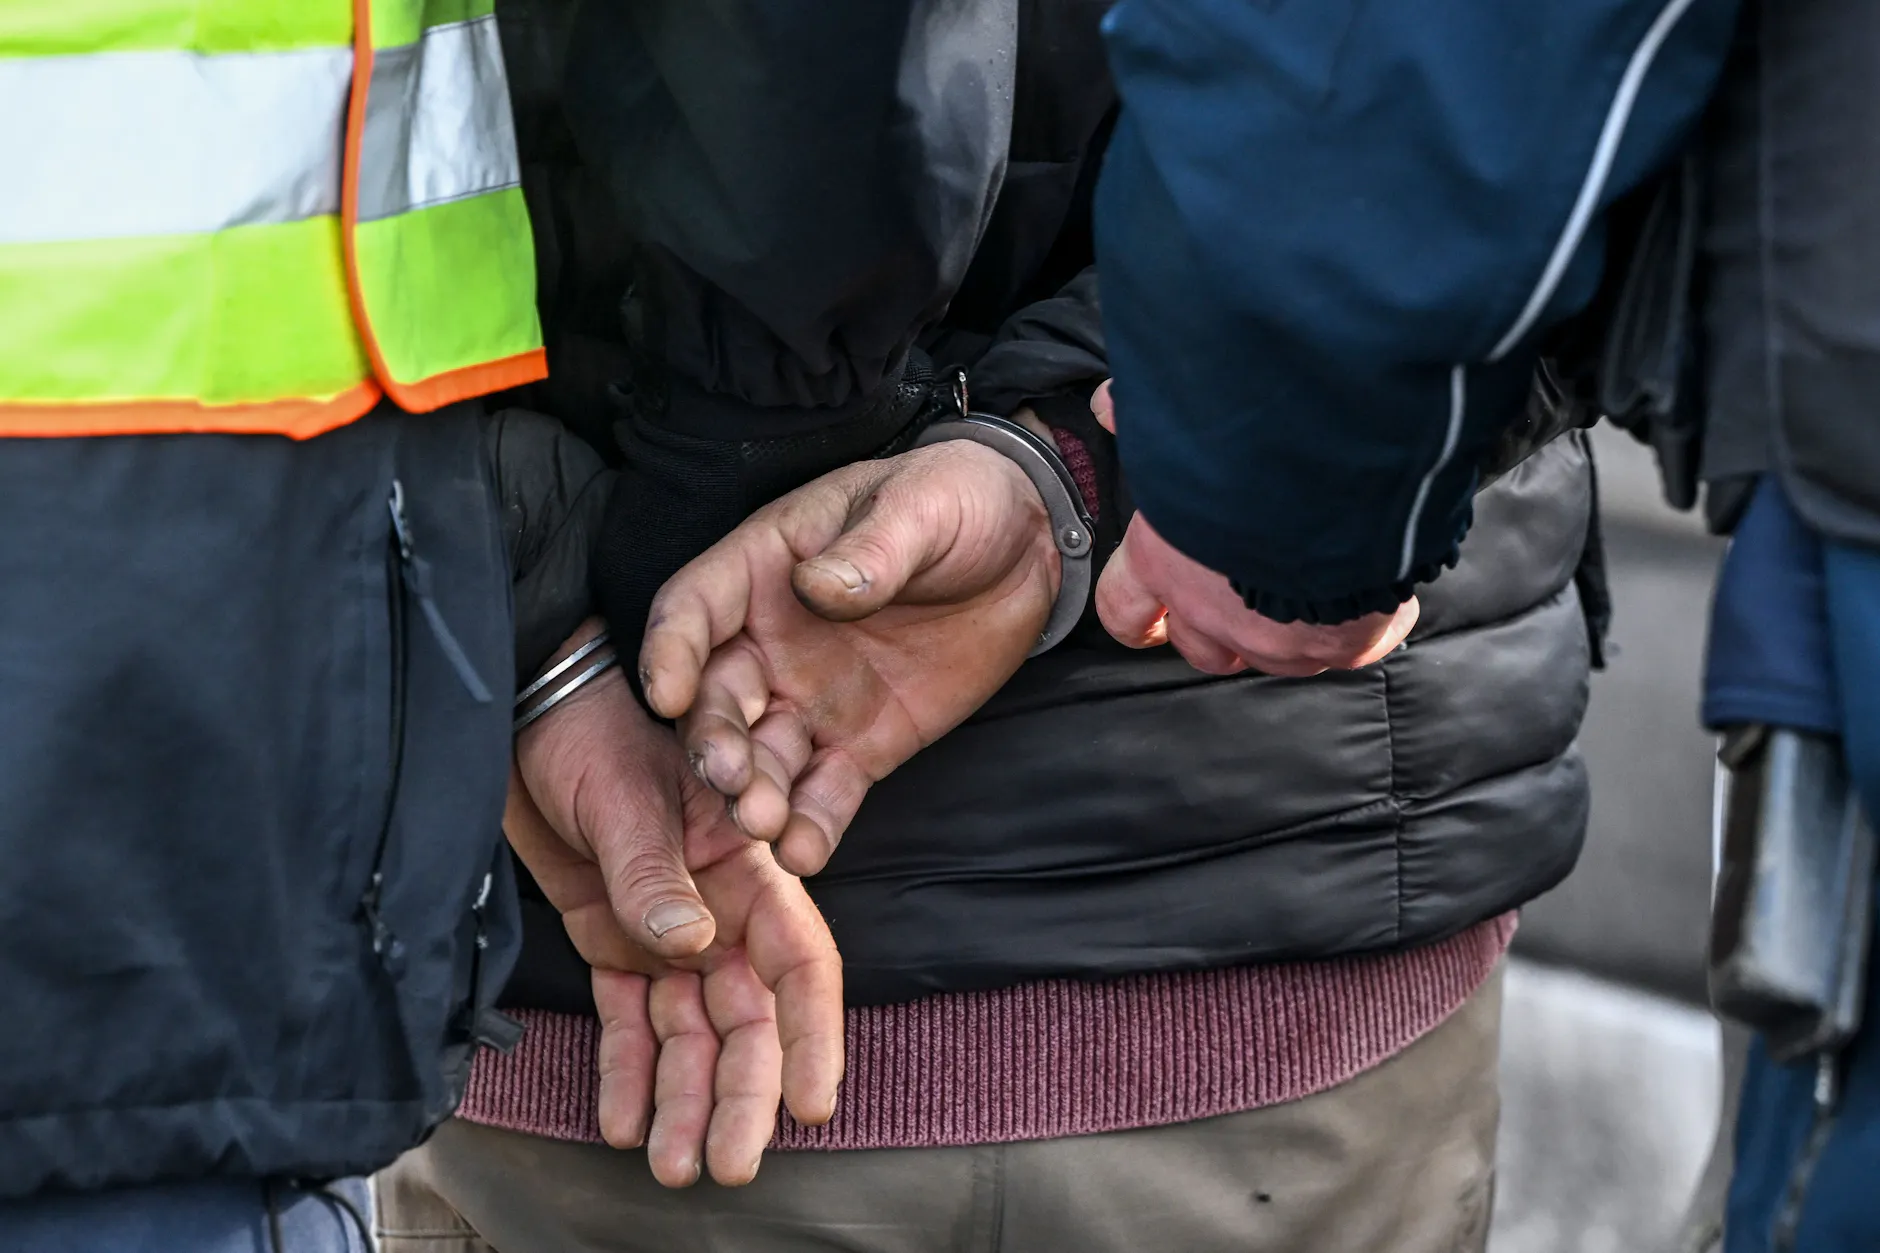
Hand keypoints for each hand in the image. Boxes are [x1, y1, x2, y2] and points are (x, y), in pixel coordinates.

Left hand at [507, 624, 843, 1186]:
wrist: (518, 713)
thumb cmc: (586, 730)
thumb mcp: (623, 795)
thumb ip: (653, 874)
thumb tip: (690, 947)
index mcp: (744, 865)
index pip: (798, 960)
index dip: (811, 1033)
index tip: (810, 1102)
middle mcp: (717, 908)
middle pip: (746, 1017)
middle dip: (741, 1093)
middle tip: (729, 1163)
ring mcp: (667, 930)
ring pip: (690, 1033)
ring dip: (686, 1100)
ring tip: (674, 1166)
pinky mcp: (613, 943)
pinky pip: (630, 1021)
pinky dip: (628, 1073)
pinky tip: (624, 1123)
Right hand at [638, 441, 1059, 875]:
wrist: (1026, 548)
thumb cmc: (956, 500)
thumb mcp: (919, 507)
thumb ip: (871, 549)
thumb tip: (820, 587)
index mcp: (764, 568)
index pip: (693, 609)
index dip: (672, 650)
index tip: (669, 694)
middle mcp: (770, 641)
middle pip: (718, 698)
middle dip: (715, 741)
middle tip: (730, 778)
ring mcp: (812, 699)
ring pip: (764, 756)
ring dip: (755, 794)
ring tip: (764, 824)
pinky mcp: (861, 745)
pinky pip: (825, 792)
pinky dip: (811, 826)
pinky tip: (805, 851)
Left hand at [1089, 381, 1418, 677]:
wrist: (1342, 466)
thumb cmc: (1254, 445)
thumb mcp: (1180, 422)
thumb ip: (1143, 420)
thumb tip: (1109, 406)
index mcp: (1162, 563)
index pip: (1124, 612)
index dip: (1136, 617)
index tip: (1148, 617)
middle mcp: (1213, 614)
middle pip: (1200, 649)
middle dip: (1215, 630)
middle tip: (1240, 596)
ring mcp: (1278, 639)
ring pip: (1273, 656)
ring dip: (1286, 631)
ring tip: (1313, 589)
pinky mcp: (1343, 644)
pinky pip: (1350, 647)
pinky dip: (1360, 624)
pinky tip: (1373, 591)